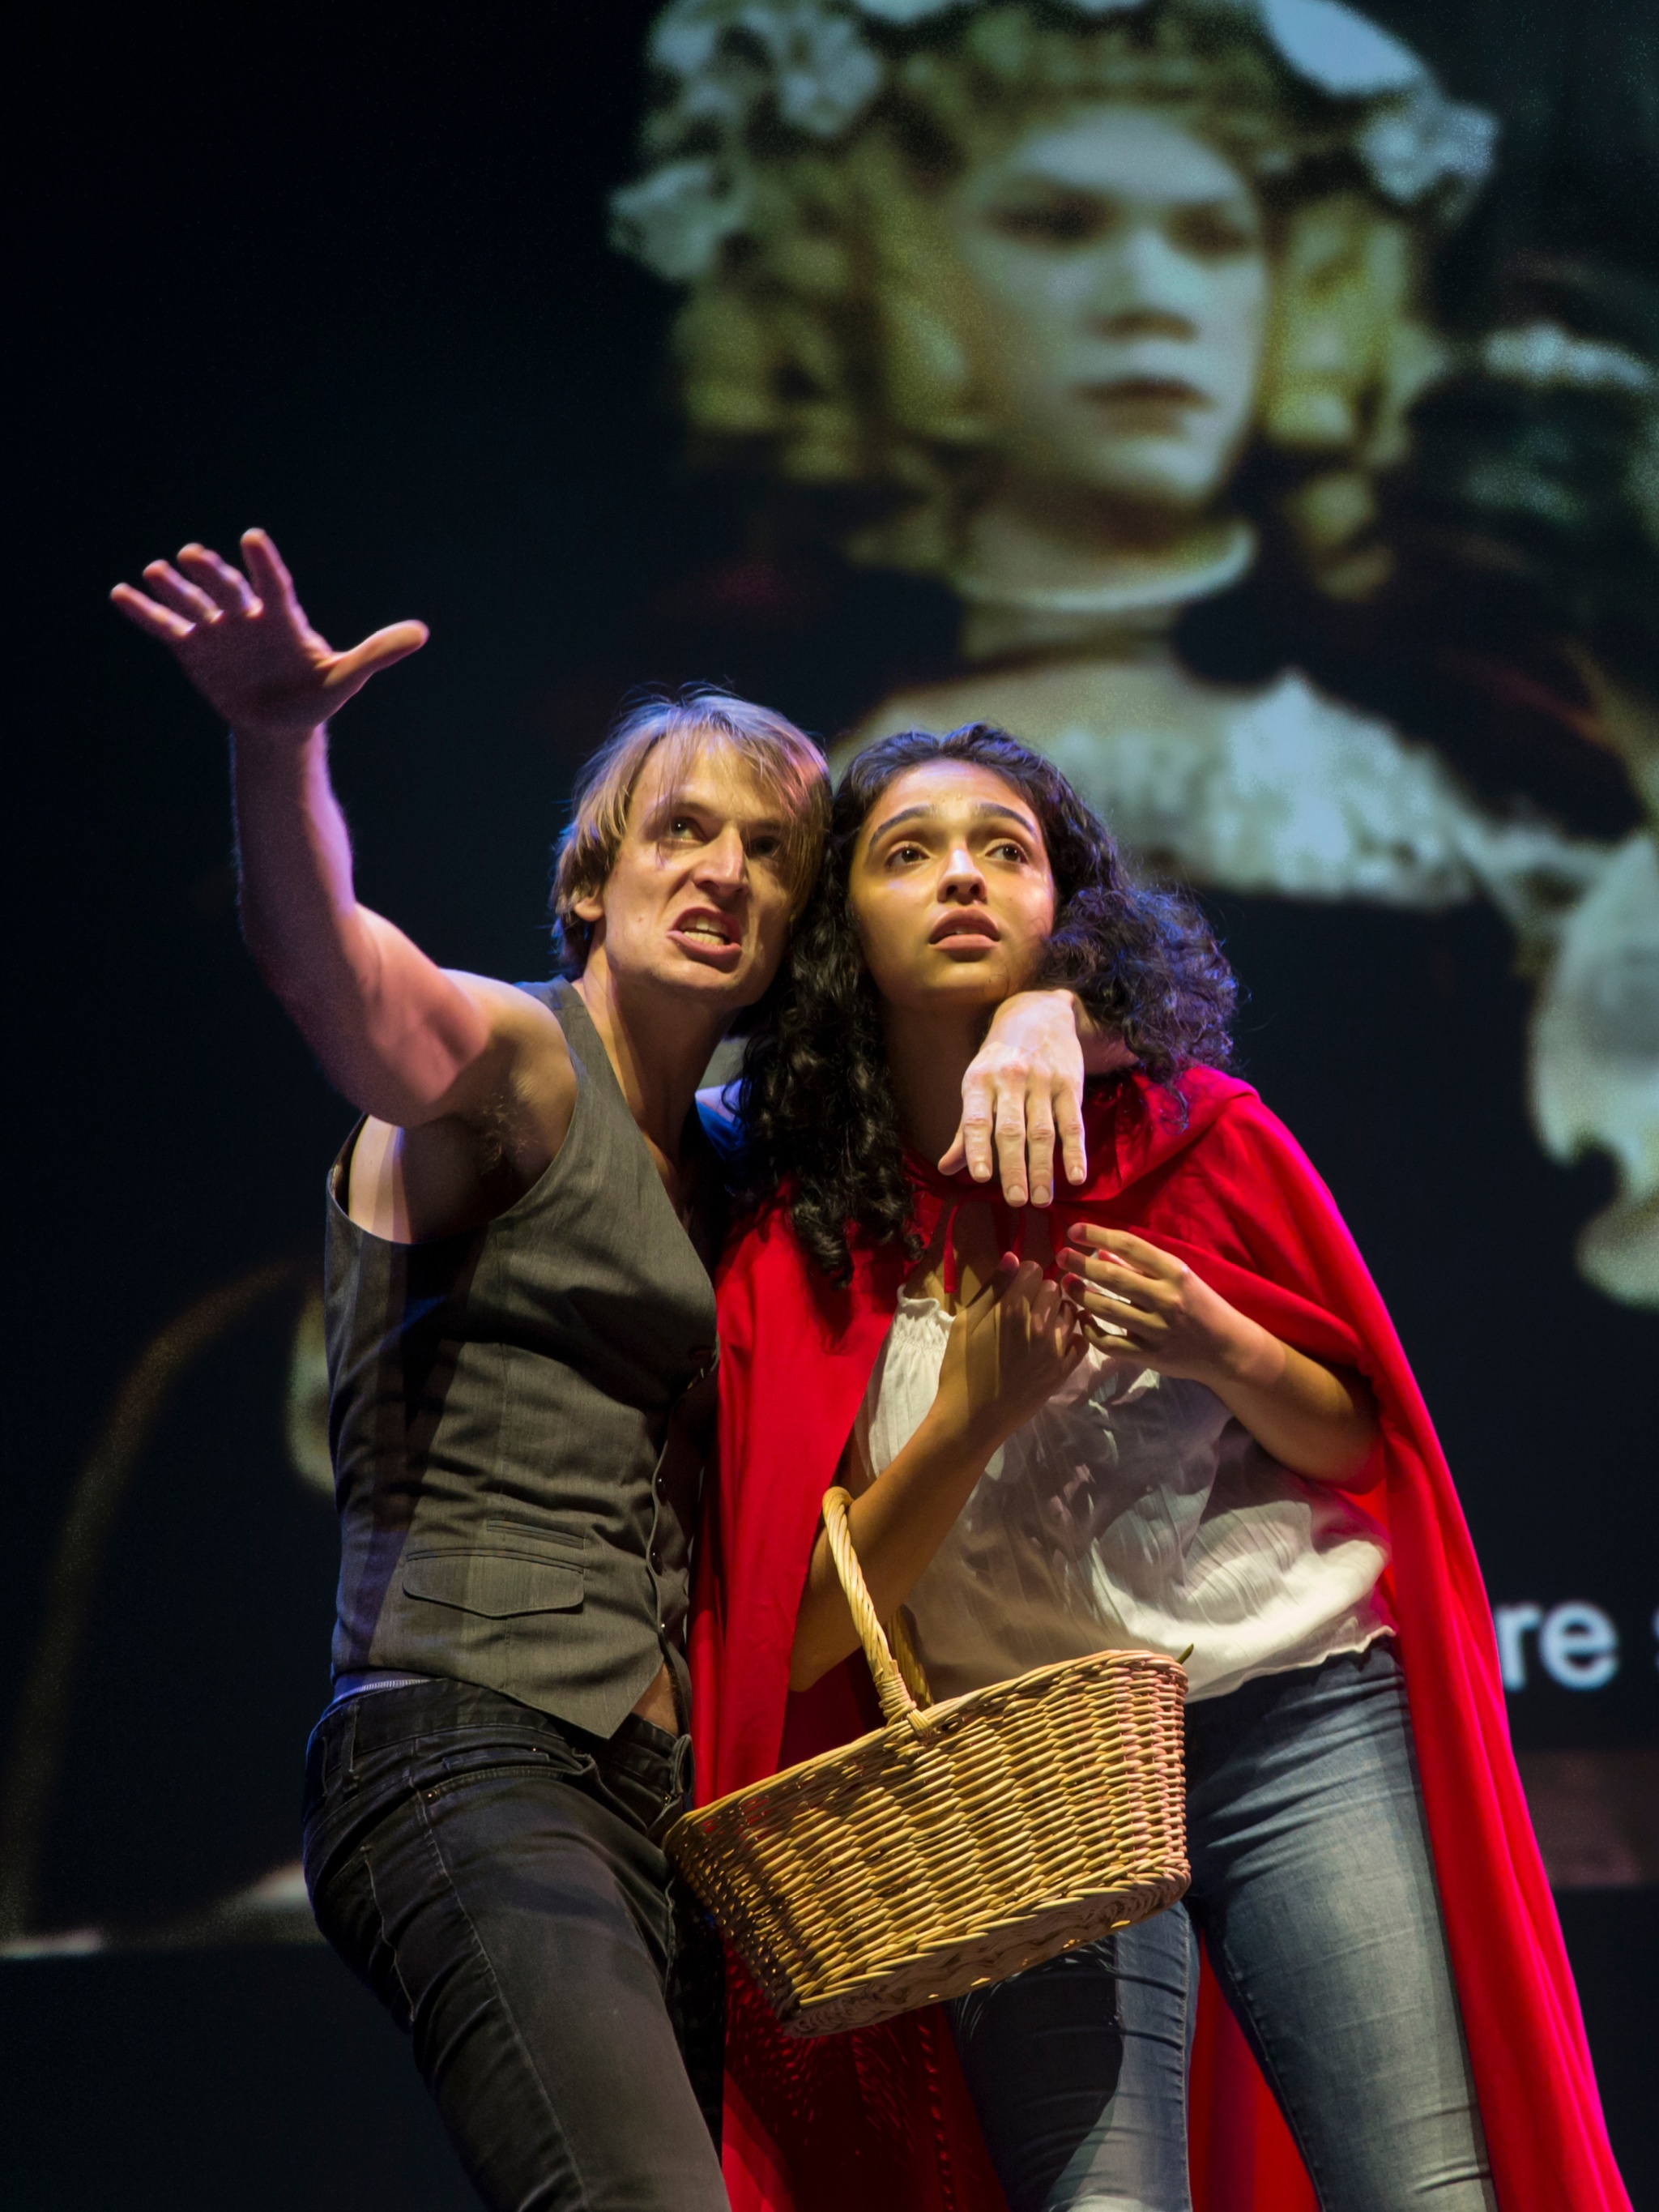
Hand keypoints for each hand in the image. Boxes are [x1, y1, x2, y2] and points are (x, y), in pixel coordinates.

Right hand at [111, 529, 427, 738]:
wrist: (282, 725)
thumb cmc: (317, 696)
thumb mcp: (347, 678)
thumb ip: (377, 653)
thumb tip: (422, 633)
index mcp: (284, 618)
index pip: (274, 586)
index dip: (264, 564)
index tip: (254, 538)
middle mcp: (247, 615)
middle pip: (228, 589)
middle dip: (212, 574)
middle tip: (193, 556)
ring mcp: (218, 630)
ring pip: (194, 603)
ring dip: (174, 588)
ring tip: (156, 571)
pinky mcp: (193, 649)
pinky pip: (166, 628)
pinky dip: (145, 613)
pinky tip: (121, 594)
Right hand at [934, 1253, 1086, 1447]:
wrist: (972, 1417)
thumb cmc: (962, 1368)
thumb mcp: (965, 1323)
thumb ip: (992, 1289)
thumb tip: (1013, 1258)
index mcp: (1012, 1308)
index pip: (1034, 1270)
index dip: (1023, 1275)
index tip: (1016, 1286)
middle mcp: (1041, 1324)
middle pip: (1055, 1288)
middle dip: (1041, 1292)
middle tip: (1026, 1307)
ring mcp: (1056, 1348)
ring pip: (1070, 1311)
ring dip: (1057, 1312)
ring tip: (1039, 1325)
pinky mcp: (1064, 1369)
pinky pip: (1080, 1340)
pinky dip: (1071, 1335)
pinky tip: (1055, 1341)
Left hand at [942, 989, 1087, 1206]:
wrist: (1038, 1012)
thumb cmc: (999, 1059)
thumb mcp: (976, 1085)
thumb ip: (964, 1130)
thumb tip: (946, 1169)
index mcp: (979, 1081)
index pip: (976, 1119)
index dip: (978, 1148)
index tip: (980, 1178)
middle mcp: (1010, 1079)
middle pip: (1011, 1130)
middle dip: (1014, 1168)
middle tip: (1016, 1201)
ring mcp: (1042, 1080)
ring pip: (1042, 1131)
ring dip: (1043, 1168)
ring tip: (1041, 1199)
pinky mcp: (1070, 1083)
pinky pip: (1072, 1122)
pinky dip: (1075, 1152)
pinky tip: (1076, 1176)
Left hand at [1058, 1225, 1263, 1385]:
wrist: (1228, 1349)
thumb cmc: (1202, 1306)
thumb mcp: (1179, 1278)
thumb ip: (1142, 1266)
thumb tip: (1102, 1251)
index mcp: (1175, 1272)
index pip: (1129, 1246)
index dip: (1097, 1235)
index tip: (1074, 1231)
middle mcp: (1166, 1298)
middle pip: (1112, 1277)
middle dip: (1081, 1264)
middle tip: (1061, 1257)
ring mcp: (1157, 1329)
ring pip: (1106, 1309)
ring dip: (1079, 1295)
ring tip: (1065, 1285)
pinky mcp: (1150, 1356)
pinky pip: (1110, 1343)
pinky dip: (1091, 1330)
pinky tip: (1082, 1319)